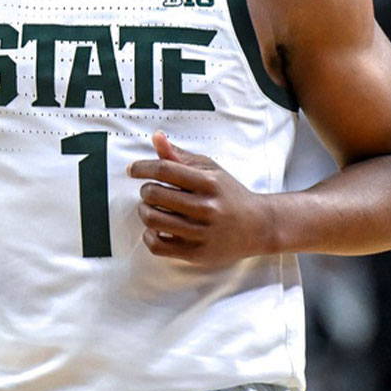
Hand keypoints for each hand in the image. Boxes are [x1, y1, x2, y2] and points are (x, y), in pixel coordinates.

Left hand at [128, 131, 276, 267]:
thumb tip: (156, 137)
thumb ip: (180, 156)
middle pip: (154, 194)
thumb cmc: (229, 195)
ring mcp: (201, 232)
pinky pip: (158, 245)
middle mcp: (206, 207)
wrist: (257, 226)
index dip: (142, 167)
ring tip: (150, 208)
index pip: (165, 169)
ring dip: (144, 211)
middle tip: (149, 191)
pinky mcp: (196, 253)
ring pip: (152, 220)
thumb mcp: (210, 170)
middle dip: (145, 190)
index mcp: (209, 182)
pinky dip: (149, 236)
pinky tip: (155, 229)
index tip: (133, 170)